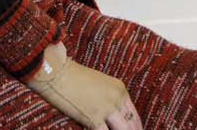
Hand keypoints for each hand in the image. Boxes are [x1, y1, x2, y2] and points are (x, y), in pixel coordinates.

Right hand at [26, 41, 143, 128]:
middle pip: (130, 126)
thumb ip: (109, 99)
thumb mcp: (100, 84)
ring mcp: (106, 109)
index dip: (137, 127)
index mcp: (119, 89)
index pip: (134, 115)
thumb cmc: (75, 77)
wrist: (59, 72)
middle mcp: (116, 98)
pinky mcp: (94, 118)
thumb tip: (112, 118)